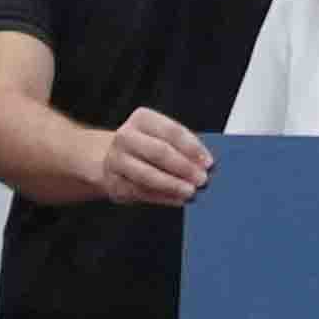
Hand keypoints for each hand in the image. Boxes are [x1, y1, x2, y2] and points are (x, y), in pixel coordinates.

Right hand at [90, 108, 214, 206]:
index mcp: (142, 119)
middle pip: (158, 152)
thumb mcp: (161, 137)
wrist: (111, 160)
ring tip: (190, 191)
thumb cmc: (146, 147)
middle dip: (183, 167)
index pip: (171, 131)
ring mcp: (117, 160)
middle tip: (201, 179)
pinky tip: (177, 199)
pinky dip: (163, 197)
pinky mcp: (114, 183)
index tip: (208, 161)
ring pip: (147, 175)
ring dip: (173, 185)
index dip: (191, 147)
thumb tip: (205, 163)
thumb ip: (182, 147)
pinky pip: (141, 192)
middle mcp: (126, 137)